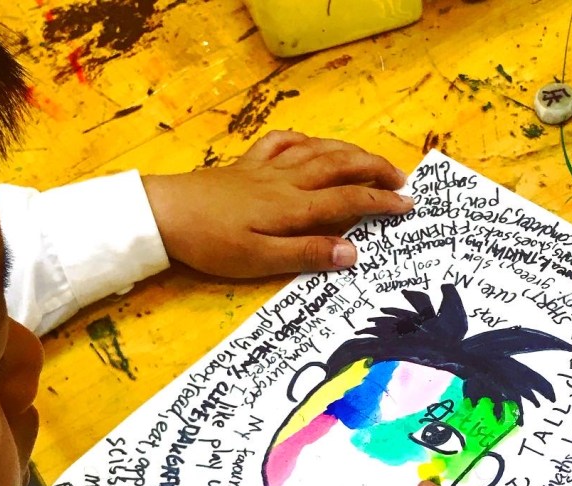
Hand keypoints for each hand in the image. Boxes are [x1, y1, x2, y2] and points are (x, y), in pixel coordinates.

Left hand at [141, 131, 411, 277]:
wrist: (164, 213)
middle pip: (340, 165)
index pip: (349, 199)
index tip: (408, 205)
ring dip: (349, 151)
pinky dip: (303, 140)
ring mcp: (265, 169)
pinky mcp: (246, 165)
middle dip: (374, 168)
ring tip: (370, 159)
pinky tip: (311, 143)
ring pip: (318, 150)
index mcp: (294, 207)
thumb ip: (307, 254)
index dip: (381, 201)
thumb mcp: (261, 260)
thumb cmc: (212, 244)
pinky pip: (282, 143)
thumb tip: (353, 252)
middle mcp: (286, 181)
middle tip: (401, 179)